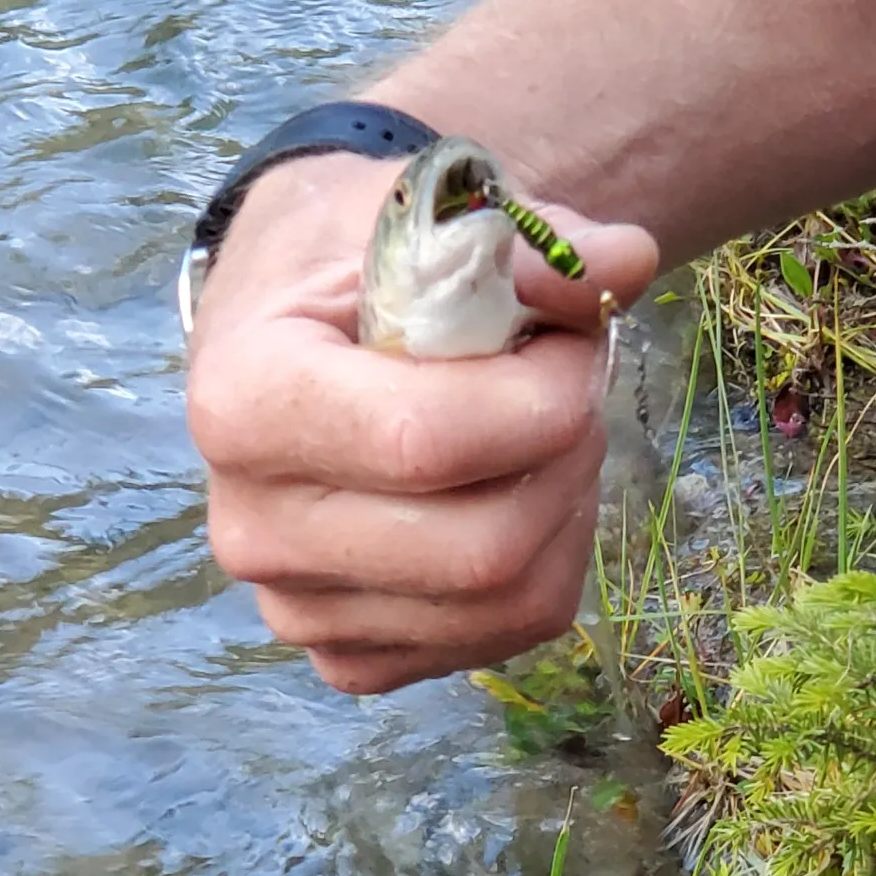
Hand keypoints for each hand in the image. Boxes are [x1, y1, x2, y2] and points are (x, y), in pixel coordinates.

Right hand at [184, 150, 658, 694]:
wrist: (291, 332)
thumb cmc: (352, 266)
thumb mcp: (429, 216)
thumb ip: (534, 242)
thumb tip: (629, 261)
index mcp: (246, 404)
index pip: (425, 442)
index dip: (542, 396)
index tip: (574, 339)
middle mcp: (253, 530)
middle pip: (482, 549)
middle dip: (567, 460)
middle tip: (571, 395)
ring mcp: (300, 611)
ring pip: (509, 603)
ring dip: (567, 512)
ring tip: (545, 441)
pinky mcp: (352, 659)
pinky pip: (503, 636)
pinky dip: (545, 567)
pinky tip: (514, 500)